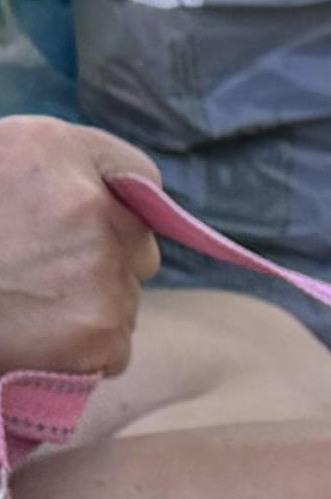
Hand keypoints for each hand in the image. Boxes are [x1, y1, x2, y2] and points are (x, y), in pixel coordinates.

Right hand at [0, 117, 163, 378]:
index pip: (135, 174)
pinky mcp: (102, 336)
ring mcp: (102, 275)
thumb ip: (54, 170)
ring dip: (87, 303)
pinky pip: (113, 347)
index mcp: (54, 149)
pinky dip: (80, 349)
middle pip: (139, 245)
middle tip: (38, 265)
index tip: (88, 216)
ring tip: (22, 298)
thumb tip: (118, 195)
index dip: (114, 199)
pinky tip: (32, 334)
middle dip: (104, 257)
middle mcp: (91, 207)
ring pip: (124, 299)